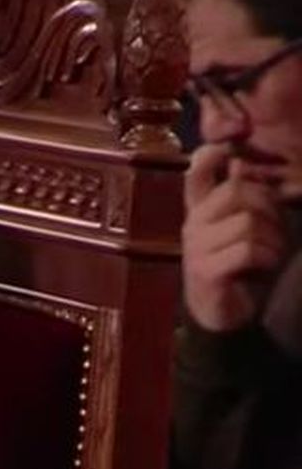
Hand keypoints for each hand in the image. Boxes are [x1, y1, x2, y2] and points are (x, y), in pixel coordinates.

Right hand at [182, 143, 289, 330]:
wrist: (224, 317)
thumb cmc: (239, 270)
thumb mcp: (240, 229)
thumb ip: (238, 198)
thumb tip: (237, 159)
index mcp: (200, 211)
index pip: (196, 174)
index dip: (210, 157)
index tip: (228, 152)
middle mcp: (193, 225)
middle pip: (236, 192)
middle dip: (268, 208)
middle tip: (274, 230)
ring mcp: (196, 247)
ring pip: (247, 222)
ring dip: (272, 240)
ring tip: (270, 254)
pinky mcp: (206, 270)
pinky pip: (248, 249)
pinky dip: (267, 258)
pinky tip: (264, 267)